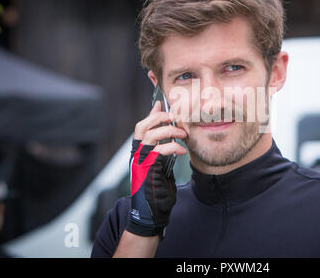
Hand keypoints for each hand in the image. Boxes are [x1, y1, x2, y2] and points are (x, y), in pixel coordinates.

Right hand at [126, 101, 187, 237]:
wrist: (150, 214)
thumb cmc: (156, 192)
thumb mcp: (158, 168)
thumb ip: (160, 153)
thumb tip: (168, 139)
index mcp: (138, 153)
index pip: (141, 127)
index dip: (151, 114)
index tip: (161, 105)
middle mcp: (136, 156)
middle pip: (142, 126)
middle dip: (159, 118)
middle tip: (174, 118)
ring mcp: (140, 162)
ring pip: (151, 135)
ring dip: (170, 131)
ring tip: (183, 134)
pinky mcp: (147, 170)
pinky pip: (160, 150)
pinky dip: (174, 147)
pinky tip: (182, 150)